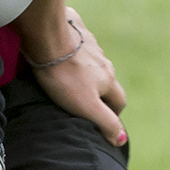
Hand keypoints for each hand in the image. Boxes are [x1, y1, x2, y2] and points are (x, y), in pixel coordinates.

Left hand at [31, 5, 127, 145]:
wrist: (48, 38)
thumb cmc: (65, 76)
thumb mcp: (86, 106)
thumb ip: (106, 122)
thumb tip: (121, 140)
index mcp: (108, 79)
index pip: (119, 100)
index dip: (114, 113)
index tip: (104, 120)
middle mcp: (103, 61)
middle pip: (107, 80)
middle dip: (100, 91)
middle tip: (84, 101)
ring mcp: (89, 43)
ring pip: (92, 62)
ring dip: (86, 71)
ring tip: (70, 78)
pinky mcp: (75, 28)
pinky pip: (78, 41)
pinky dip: (74, 49)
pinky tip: (62, 51)